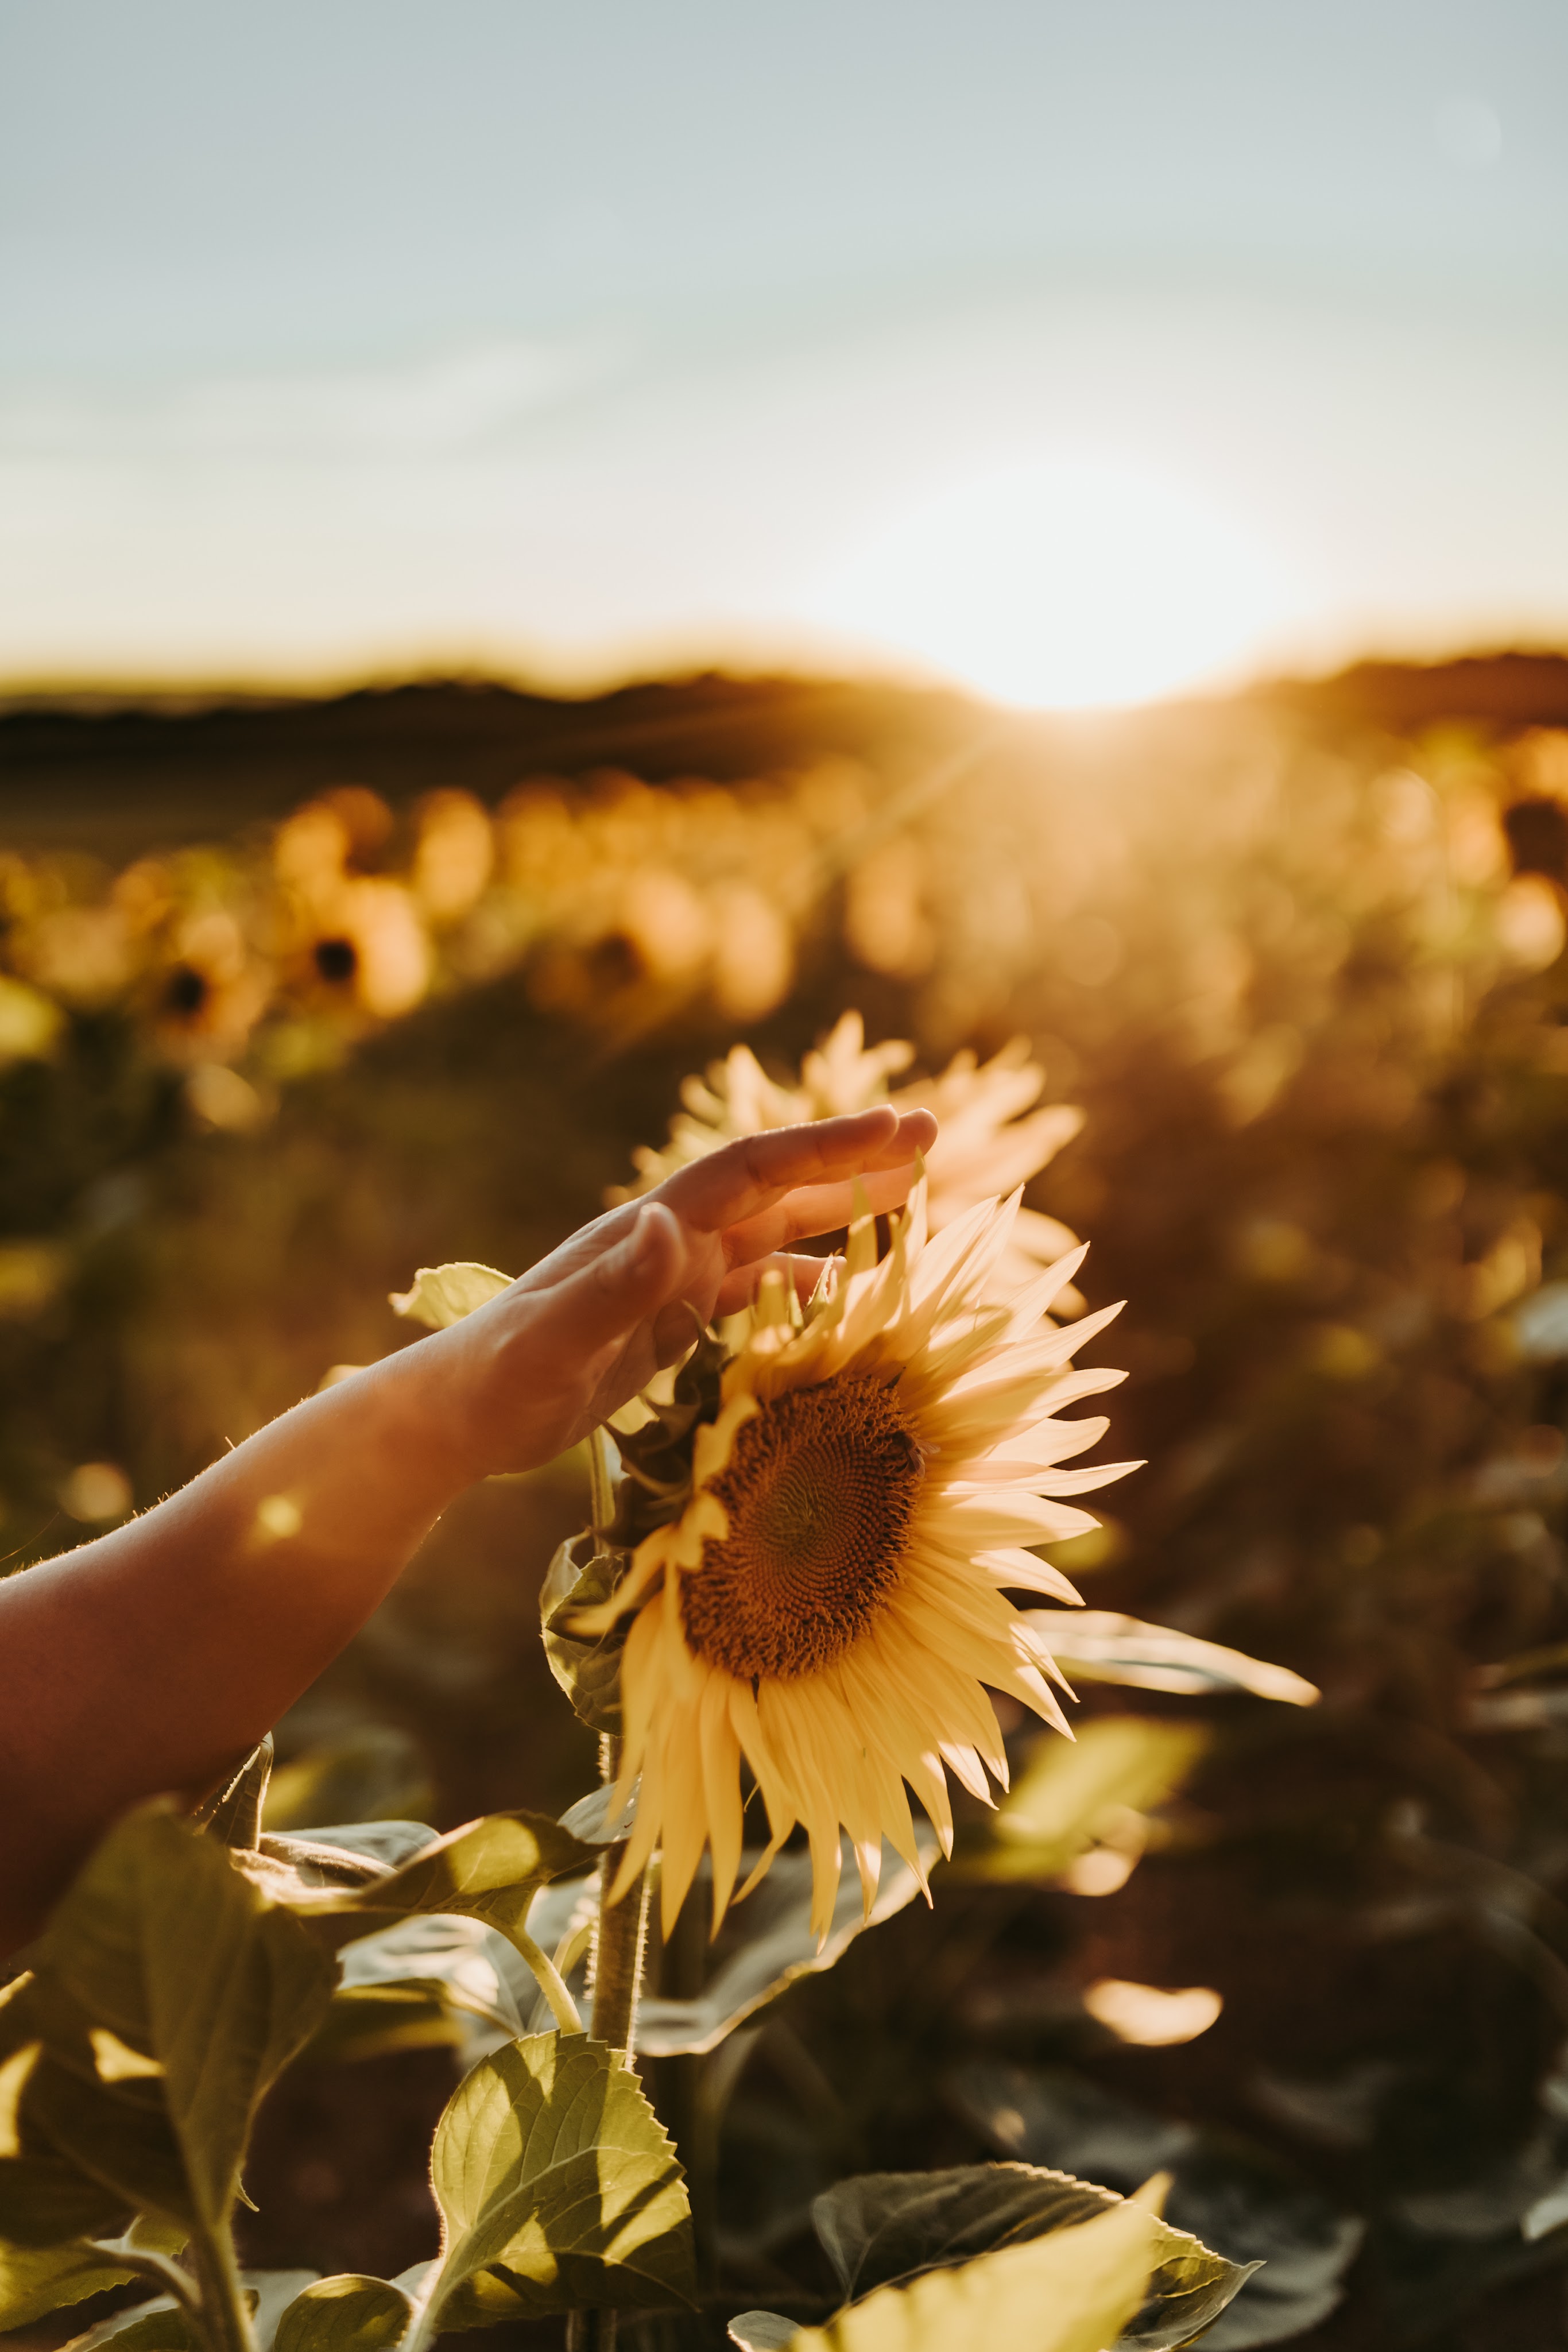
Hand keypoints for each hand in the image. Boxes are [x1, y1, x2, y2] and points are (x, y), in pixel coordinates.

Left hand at [422, 1105, 936, 1475]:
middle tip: (930, 1138)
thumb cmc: (498, 1377)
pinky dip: (806, 1289)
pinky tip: (846, 1304)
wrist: (456, 1415)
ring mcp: (671, 1282)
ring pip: (774, 1236)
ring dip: (838, 1216)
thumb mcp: (555, 1339)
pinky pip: (755, 1294)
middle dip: (852, 1161)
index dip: (830, 1146)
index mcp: (653, 1230)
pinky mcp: (668, 1325)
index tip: (900, 1127)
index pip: (757, 1170)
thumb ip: (611, 1287)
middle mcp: (670, 1242)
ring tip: (912, 1204)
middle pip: (777, 1187)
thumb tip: (667, 1224)